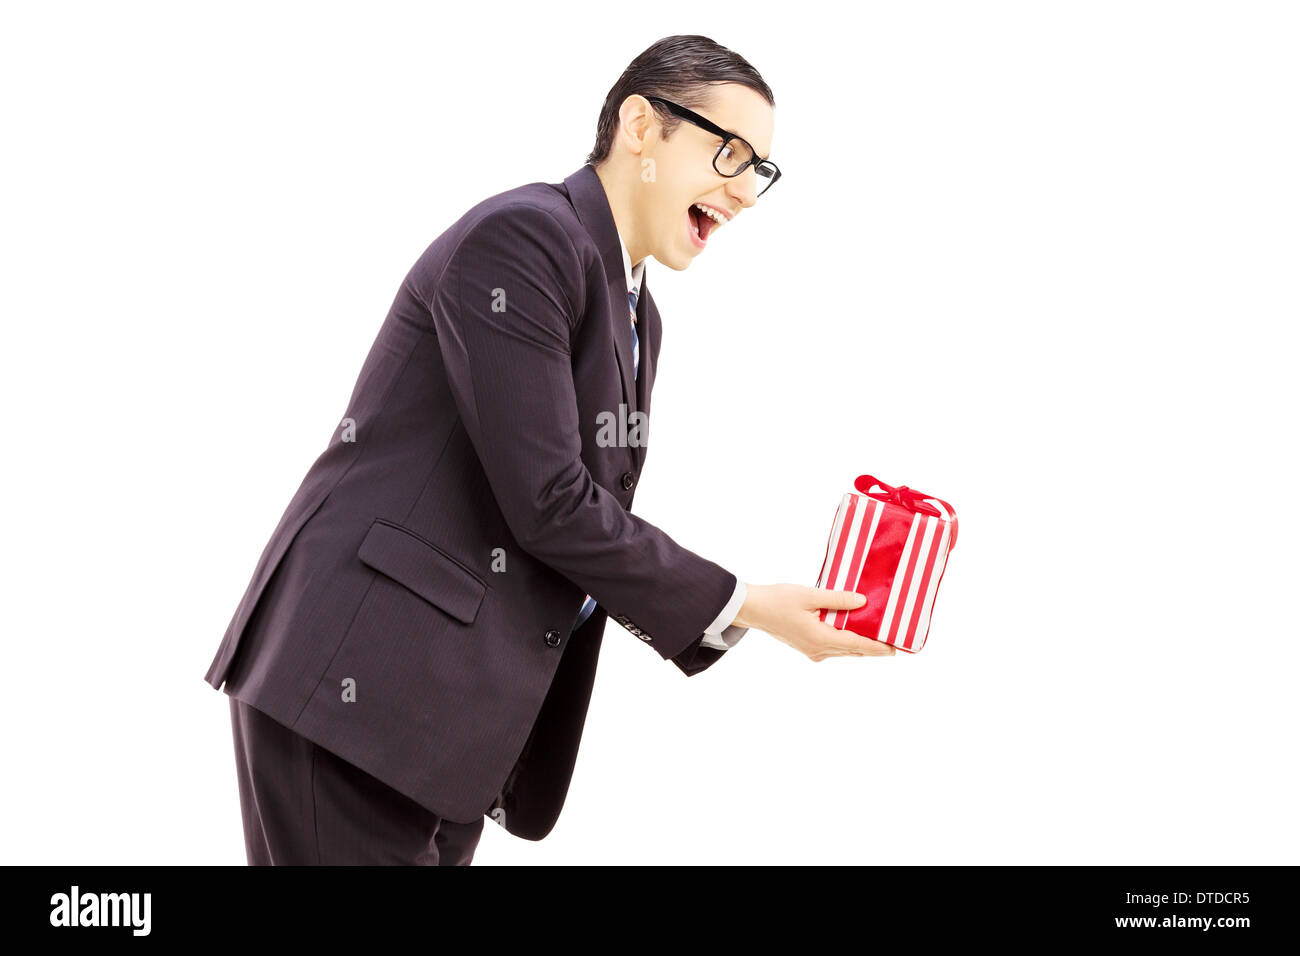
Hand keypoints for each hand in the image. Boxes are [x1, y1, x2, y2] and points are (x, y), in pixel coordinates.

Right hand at [732, 584, 895, 660]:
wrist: (753, 609)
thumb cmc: (778, 600)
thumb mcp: (810, 595)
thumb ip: (838, 599)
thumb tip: (863, 602)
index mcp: (821, 638)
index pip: (858, 645)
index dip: (878, 647)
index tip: (895, 648)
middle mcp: (818, 650)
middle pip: (853, 651)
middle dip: (873, 648)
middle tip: (894, 643)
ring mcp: (812, 651)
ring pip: (844, 650)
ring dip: (860, 645)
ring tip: (878, 637)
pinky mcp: (807, 647)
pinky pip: (834, 648)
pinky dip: (847, 642)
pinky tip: (853, 631)